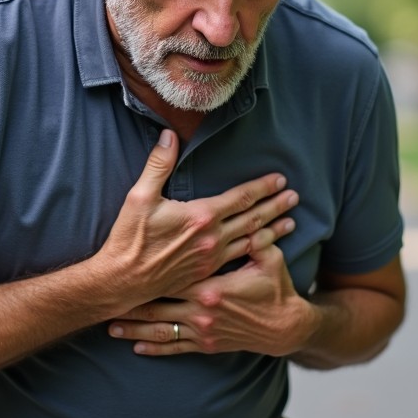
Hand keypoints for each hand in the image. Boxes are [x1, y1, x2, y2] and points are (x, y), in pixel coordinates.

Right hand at [95, 129, 298, 306]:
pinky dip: (257, 250)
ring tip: (291, 223)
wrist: (122, 282)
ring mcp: (211, 259)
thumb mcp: (140, 196)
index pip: (241, 198)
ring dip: (273, 231)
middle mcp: (212, 239)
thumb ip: (158, 164)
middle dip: (276, 207)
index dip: (262, 187)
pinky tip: (265, 249)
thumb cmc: (129, 239)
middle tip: (294, 198)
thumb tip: (169, 135)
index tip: (280, 180)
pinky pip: (240, 259)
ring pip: (251, 241)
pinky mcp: (206, 273)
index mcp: (201, 217)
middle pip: (253, 219)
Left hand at [108, 242, 316, 357]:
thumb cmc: (276, 291)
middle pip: (158, 305)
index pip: (172, 275)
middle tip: (106, 299)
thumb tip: (242, 207)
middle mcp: (201, 312)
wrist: (285, 329)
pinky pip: (175, 347)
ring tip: (111, 325)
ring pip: (160, 330)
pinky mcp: (206, 345)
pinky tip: (136, 346)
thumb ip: (252, 236)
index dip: (148, 271)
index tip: (126, 266)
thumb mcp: (268, 259)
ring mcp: (202, 331)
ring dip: (136, 328)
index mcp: (210, 287)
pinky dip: (154, 347)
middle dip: (133, 303)